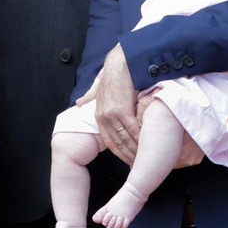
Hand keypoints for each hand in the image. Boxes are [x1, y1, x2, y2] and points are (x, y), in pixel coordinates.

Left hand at [94, 47, 140, 164]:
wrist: (123, 62)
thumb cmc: (115, 73)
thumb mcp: (98, 86)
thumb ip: (90, 96)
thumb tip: (80, 103)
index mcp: (98, 114)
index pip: (109, 140)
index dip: (119, 152)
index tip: (129, 160)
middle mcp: (103, 116)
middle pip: (117, 143)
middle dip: (128, 156)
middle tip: (139, 165)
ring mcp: (112, 114)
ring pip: (125, 138)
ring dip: (135, 150)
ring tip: (145, 159)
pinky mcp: (122, 109)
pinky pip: (133, 129)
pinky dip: (140, 138)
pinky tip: (148, 145)